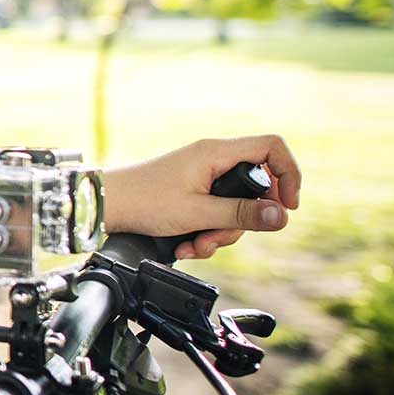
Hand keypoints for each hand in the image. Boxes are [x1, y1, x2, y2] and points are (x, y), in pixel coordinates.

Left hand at [104, 135, 301, 258]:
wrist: (104, 206)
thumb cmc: (143, 202)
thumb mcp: (198, 214)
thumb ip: (241, 214)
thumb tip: (282, 216)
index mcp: (216, 153)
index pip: (272, 148)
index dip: (289, 175)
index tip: (288, 206)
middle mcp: (211, 159)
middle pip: (254, 186)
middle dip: (243, 220)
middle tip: (221, 237)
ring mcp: (201, 175)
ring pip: (233, 206)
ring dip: (219, 233)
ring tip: (194, 246)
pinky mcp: (191, 192)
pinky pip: (214, 212)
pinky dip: (204, 232)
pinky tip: (185, 246)